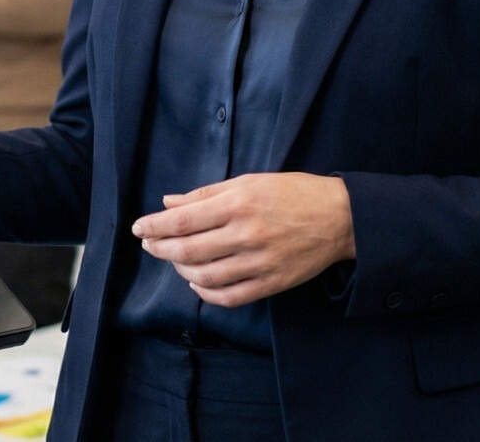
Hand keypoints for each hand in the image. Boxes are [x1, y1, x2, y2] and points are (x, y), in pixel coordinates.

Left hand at [131, 173, 355, 307]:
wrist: (340, 217)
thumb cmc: (293, 193)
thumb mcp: (249, 181)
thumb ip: (207, 194)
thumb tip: (168, 203)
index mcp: (239, 204)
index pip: (183, 221)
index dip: (154, 227)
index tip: (139, 229)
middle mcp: (246, 234)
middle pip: (188, 251)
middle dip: (160, 250)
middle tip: (149, 245)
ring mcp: (260, 262)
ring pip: (205, 277)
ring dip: (181, 271)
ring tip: (175, 261)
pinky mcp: (272, 283)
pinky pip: (230, 297)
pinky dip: (207, 294)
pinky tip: (198, 283)